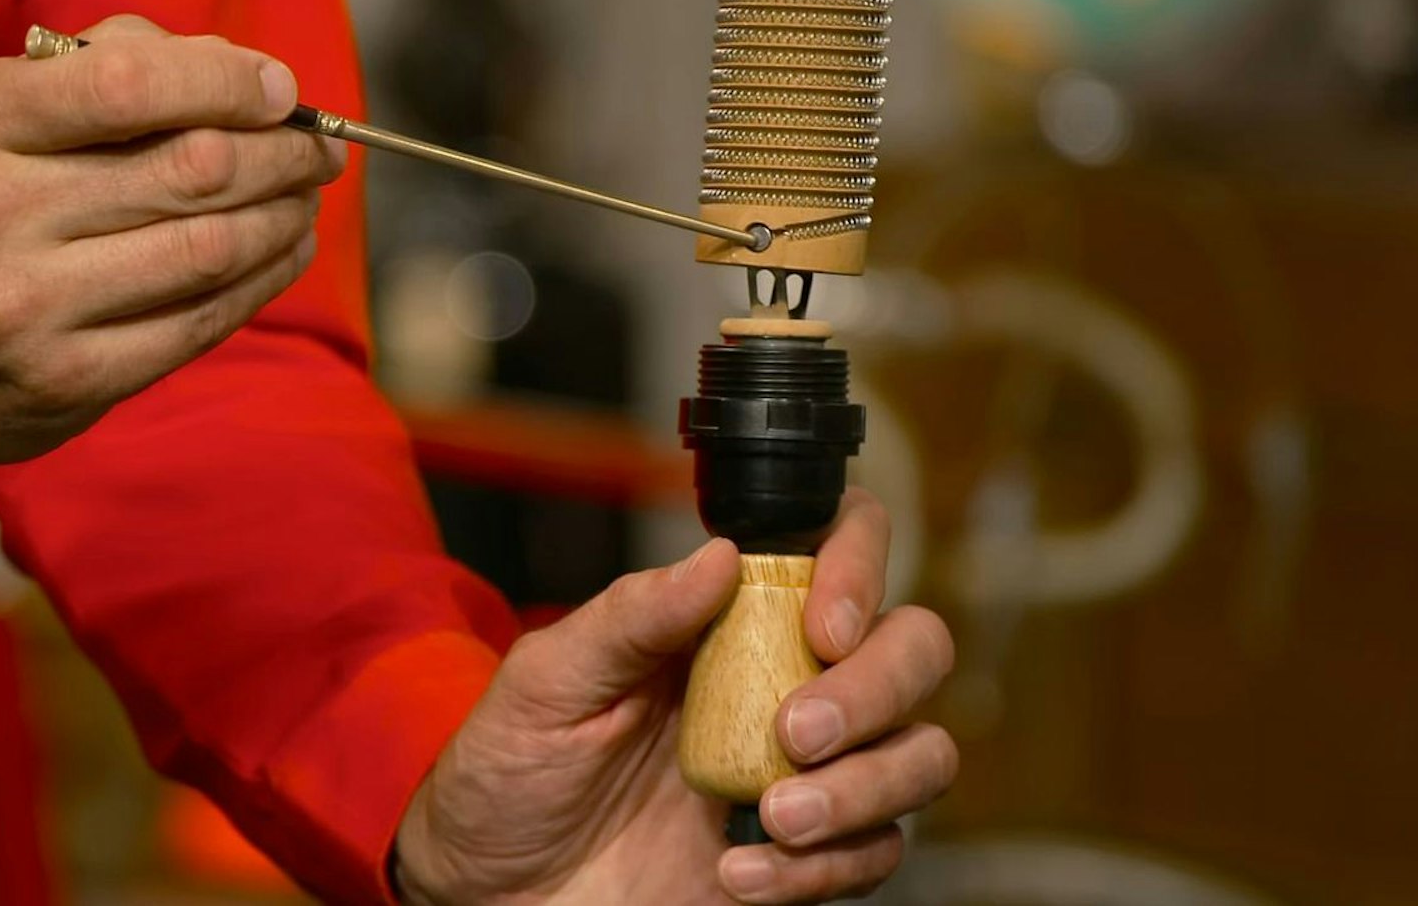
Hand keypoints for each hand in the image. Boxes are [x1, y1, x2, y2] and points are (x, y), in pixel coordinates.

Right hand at [0, 14, 342, 506]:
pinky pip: (198, 323)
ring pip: (209, 247)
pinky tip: (284, 251)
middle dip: (280, 151)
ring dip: (284, 216)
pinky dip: (261, 281)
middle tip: (319, 147)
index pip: (130, 82)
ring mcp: (28, 308)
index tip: (280, 87)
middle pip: (191, 167)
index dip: (229, 80)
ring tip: (307, 196)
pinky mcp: (66, 383)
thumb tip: (237, 69)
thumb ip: (96, 72)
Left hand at [395, 489, 956, 904]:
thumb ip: (630, 617)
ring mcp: (808, 770)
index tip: (824, 622)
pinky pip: (877, 852)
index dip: (859, 565)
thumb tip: (719, 554)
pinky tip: (740, 872)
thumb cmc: (513, 774)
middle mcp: (787, 679)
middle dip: (878, 686)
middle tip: (796, 734)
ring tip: (776, 817)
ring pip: (922, 753)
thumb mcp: (548, 682)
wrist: (495, 894)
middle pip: (914, 646)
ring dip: (867, 785)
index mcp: (729, 617)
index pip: (838, 547)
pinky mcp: (810, 855)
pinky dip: (825, 868)